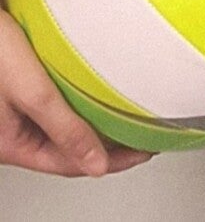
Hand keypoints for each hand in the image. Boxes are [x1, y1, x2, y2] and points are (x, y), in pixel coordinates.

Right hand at [0, 9, 155, 175]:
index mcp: (12, 146)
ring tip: (129, 117)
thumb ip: (65, 129)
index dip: (110, 161)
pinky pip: (58, 104)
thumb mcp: (34, 94)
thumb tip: (97, 165)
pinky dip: (82, 103)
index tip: (143, 152)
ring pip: (63, 126)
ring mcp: (18, 111)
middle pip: (66, 148)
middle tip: (143, 136)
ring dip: (95, 124)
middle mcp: (14, 133)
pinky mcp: (24, 88)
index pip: (69, 164)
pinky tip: (100, 93)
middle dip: (105, 145)